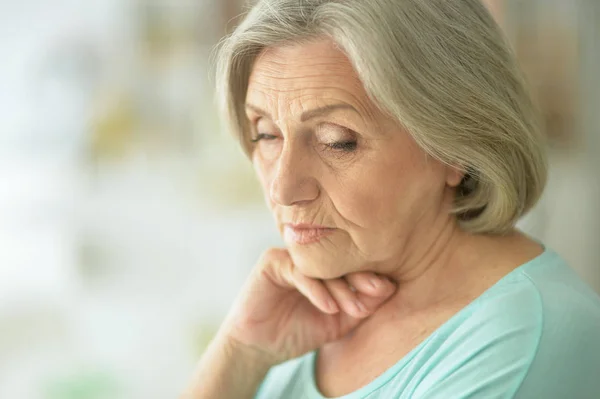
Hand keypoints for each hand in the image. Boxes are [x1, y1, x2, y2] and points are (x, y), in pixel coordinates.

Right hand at [220, 248, 396, 365]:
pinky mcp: (272, 261)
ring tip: (353, 308)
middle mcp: (310, 257)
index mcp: (326, 266)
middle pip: (341, 259)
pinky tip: (329, 307)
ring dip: (341, 287)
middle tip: (376, 292)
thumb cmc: (299, 332)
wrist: (260, 347)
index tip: (388, 289)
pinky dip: (316, 290)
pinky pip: (298, 271)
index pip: (353, 263)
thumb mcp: (338, 322)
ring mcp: (291, 256)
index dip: (372, 275)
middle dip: (361, 277)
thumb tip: (390, 288)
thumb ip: (361, 306)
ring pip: (322, 265)